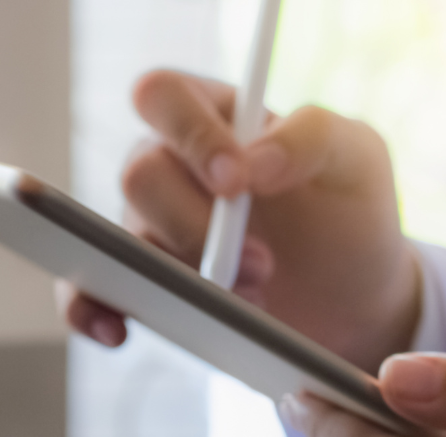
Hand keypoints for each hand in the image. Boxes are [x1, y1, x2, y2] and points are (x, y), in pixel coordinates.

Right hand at [59, 69, 419, 373]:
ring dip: (181, 278)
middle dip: (197, 225)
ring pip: (123, 239)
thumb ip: (311, 136)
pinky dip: (91, 308)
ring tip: (252, 304)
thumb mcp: (357, 158)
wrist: (357, 298)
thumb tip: (251, 161)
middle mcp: (172, 169)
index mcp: (213, 117)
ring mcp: (153, 231)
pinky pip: (89, 292)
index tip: (236, 182)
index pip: (163, 97)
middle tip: (262, 264)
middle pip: (139, 175)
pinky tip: (120, 330)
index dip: (188, 134)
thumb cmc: (351, 212)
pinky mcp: (146, 288)